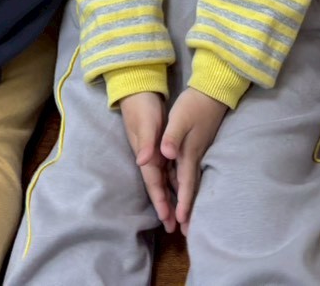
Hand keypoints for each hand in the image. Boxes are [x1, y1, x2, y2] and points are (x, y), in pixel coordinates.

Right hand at [120, 92, 174, 232]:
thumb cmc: (142, 107)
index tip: (168, 218)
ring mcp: (155, 153)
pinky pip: (168, 170)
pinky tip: (181, 190)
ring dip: (171, 198)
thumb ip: (147, 142)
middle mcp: (150, 157)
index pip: (154, 183)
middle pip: (158, 187)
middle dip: (165, 207)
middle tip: (173, 228)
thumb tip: (144, 161)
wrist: (138, 91)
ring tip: (178, 216)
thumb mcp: (147, 123)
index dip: (161, 201)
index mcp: (147, 154)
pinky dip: (174, 182)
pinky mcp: (160, 147)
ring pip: (164, 181)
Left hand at [161, 88, 228, 228]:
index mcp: (187, 153)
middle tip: (187, 232)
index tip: (181, 221)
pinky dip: (188, 187)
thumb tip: (164, 154)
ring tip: (186, 220)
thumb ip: (170, 137)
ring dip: (189, 201)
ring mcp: (197, 152)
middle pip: (191, 188)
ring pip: (191, 183)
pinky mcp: (197, 147)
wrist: (213, 91)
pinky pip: (191, 173)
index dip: (183, 202)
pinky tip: (185, 192)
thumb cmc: (194, 105)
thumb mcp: (179, 119)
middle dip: (189, 210)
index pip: (185, 183)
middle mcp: (194, 157)